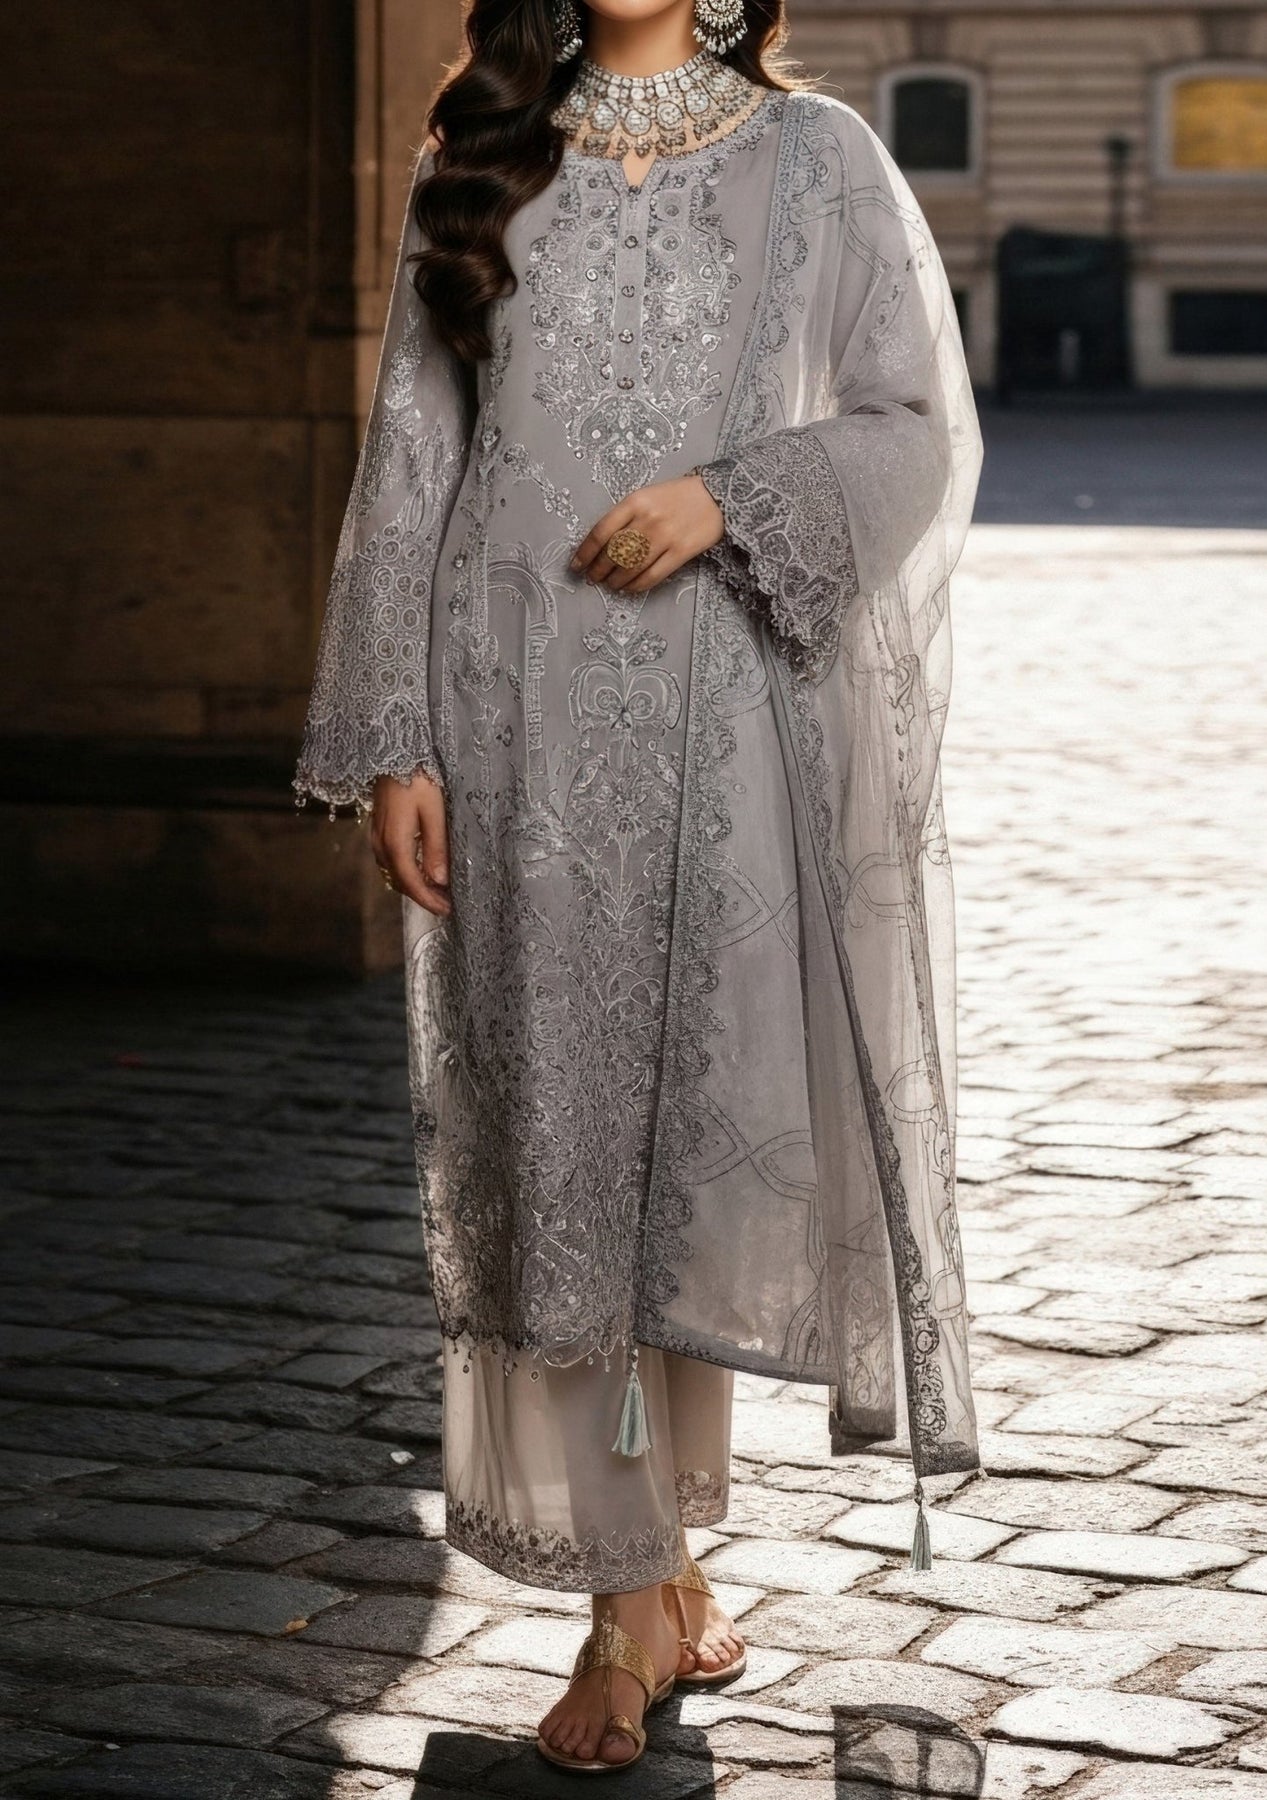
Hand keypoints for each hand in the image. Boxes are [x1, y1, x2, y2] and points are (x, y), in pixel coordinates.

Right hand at [370, 769, 451, 917]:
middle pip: (400, 881)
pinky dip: (406, 870)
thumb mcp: (434, 810)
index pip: (411, 882)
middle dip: (422, 895)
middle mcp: (381, 844)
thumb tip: (439, 880)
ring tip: (437, 890)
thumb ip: (436, 846)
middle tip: (446, 904)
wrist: (392, 751)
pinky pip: (390, 859)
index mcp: (395, 842)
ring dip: (414, 884)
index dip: (428, 900)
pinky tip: (422, 868)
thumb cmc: (417, 778)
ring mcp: (376, 836)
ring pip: (394, 871)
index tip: (446, 911)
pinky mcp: (378, 828)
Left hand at [571, 473, 723, 594]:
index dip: (585, 552)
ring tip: (610, 584)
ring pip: (630, 568)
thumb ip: (626, 516)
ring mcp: (664, 537)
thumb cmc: (676, 496)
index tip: (576, 565)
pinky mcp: (680, 552)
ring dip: (615, 581)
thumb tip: (603, 545)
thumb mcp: (646, 496)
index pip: (601, 532)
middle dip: (598, 570)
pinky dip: (636, 586)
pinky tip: (629, 588)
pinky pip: (652, 576)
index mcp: (635, 502)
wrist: (716, 496)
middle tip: (593, 578)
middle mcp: (647, 520)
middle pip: (613, 553)